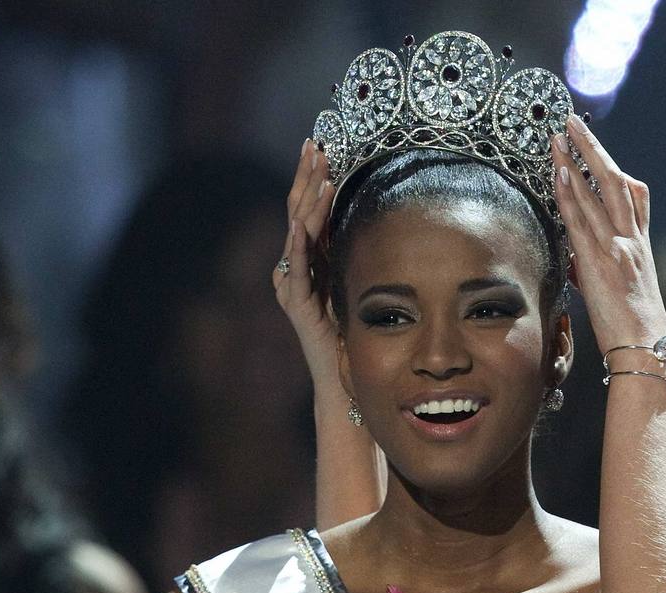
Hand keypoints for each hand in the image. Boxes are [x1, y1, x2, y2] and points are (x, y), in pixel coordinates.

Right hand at [275, 138, 339, 384]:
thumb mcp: (353, 280)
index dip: (311, 176)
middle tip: (315, 145)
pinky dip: (299, 244)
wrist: (339, 375)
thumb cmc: (349, 331)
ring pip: (296, 233)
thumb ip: (352, 252)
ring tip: (320, 174)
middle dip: (306, 177)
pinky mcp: (298, 304)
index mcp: (308, 259)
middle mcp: (294, 267)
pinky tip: (303, 223)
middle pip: (297, 211)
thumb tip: (372, 216)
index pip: (306, 208)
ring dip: (308, 202)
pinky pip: (297, 268)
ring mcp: (292, 284)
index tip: (319, 144)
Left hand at [550, 116, 665, 354]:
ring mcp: (617, 247)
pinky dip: (571, 194)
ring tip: (557, 138)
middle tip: (573, 124)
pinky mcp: (601, 261)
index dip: (616, 169)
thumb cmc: (635, 329)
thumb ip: (603, 266)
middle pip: (616, 181)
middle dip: (594, 150)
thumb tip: (578, 257)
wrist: (646, 347)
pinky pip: (582, 220)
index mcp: (641, 246)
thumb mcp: (625, 291)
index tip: (598, 150)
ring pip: (597, 194)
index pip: (635, 197)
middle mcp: (633, 240)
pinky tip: (560, 174)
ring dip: (575, 162)